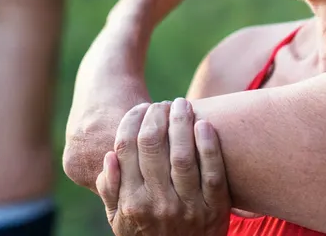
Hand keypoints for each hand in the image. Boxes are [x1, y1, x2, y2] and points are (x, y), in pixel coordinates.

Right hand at [97, 98, 230, 235]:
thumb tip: (110, 156)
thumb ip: (110, 190)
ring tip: (181, 104)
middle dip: (155, 116)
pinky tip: (204, 124)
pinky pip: (213, 171)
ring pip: (182, 155)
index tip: (139, 108)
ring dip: (181, 123)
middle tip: (161, 103)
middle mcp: (158, 203)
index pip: (126, 149)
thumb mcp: (119, 220)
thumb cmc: (146, 234)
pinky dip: (209, 145)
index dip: (132, 122)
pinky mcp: (215, 208)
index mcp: (132, 202)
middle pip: (153, 147)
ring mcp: (188, 206)